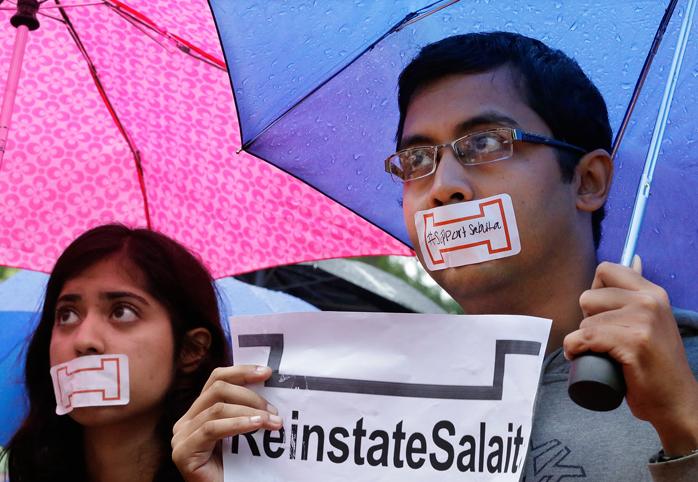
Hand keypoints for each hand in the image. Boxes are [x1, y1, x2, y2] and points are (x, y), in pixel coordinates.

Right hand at [171, 365, 282, 481]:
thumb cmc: (237, 467)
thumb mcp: (243, 431)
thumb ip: (246, 409)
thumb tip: (268, 384)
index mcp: (198, 412)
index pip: (217, 380)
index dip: (241, 372)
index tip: (266, 372)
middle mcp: (185, 421)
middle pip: (217, 389)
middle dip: (250, 395)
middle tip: (274, 410)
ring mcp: (181, 437)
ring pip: (217, 408)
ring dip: (250, 412)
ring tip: (273, 421)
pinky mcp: (183, 452)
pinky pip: (212, 429)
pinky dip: (237, 424)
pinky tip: (256, 425)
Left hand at [564, 259, 697, 455]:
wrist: (675, 401)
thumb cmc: (655, 364)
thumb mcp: (654, 320)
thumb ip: (639, 294)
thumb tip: (633, 258)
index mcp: (652, 292)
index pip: (605, 270)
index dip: (594, 292)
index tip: (602, 314)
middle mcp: (648, 302)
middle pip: (588, 296)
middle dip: (587, 320)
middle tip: (605, 340)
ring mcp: (642, 321)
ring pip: (584, 321)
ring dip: (584, 339)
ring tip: (603, 353)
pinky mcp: (632, 343)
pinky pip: (583, 338)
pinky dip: (575, 350)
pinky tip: (583, 358)